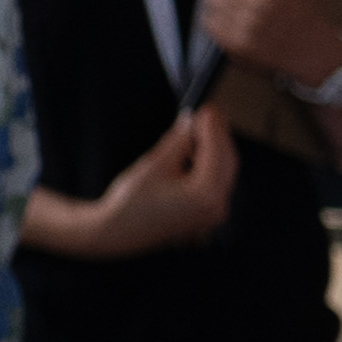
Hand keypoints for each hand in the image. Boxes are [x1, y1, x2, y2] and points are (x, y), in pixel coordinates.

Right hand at [28, 107, 233, 259]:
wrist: (115, 234)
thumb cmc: (130, 203)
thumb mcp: (155, 164)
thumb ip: (179, 141)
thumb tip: (192, 121)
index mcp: (206, 194)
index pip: (217, 151)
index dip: (212, 126)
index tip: (207, 107)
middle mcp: (216, 206)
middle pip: (227, 161)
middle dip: (218, 136)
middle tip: (207, 113)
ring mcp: (213, 214)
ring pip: (224, 172)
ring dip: (215, 149)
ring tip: (198, 129)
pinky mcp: (206, 216)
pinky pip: (216, 184)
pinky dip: (210, 166)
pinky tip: (196, 152)